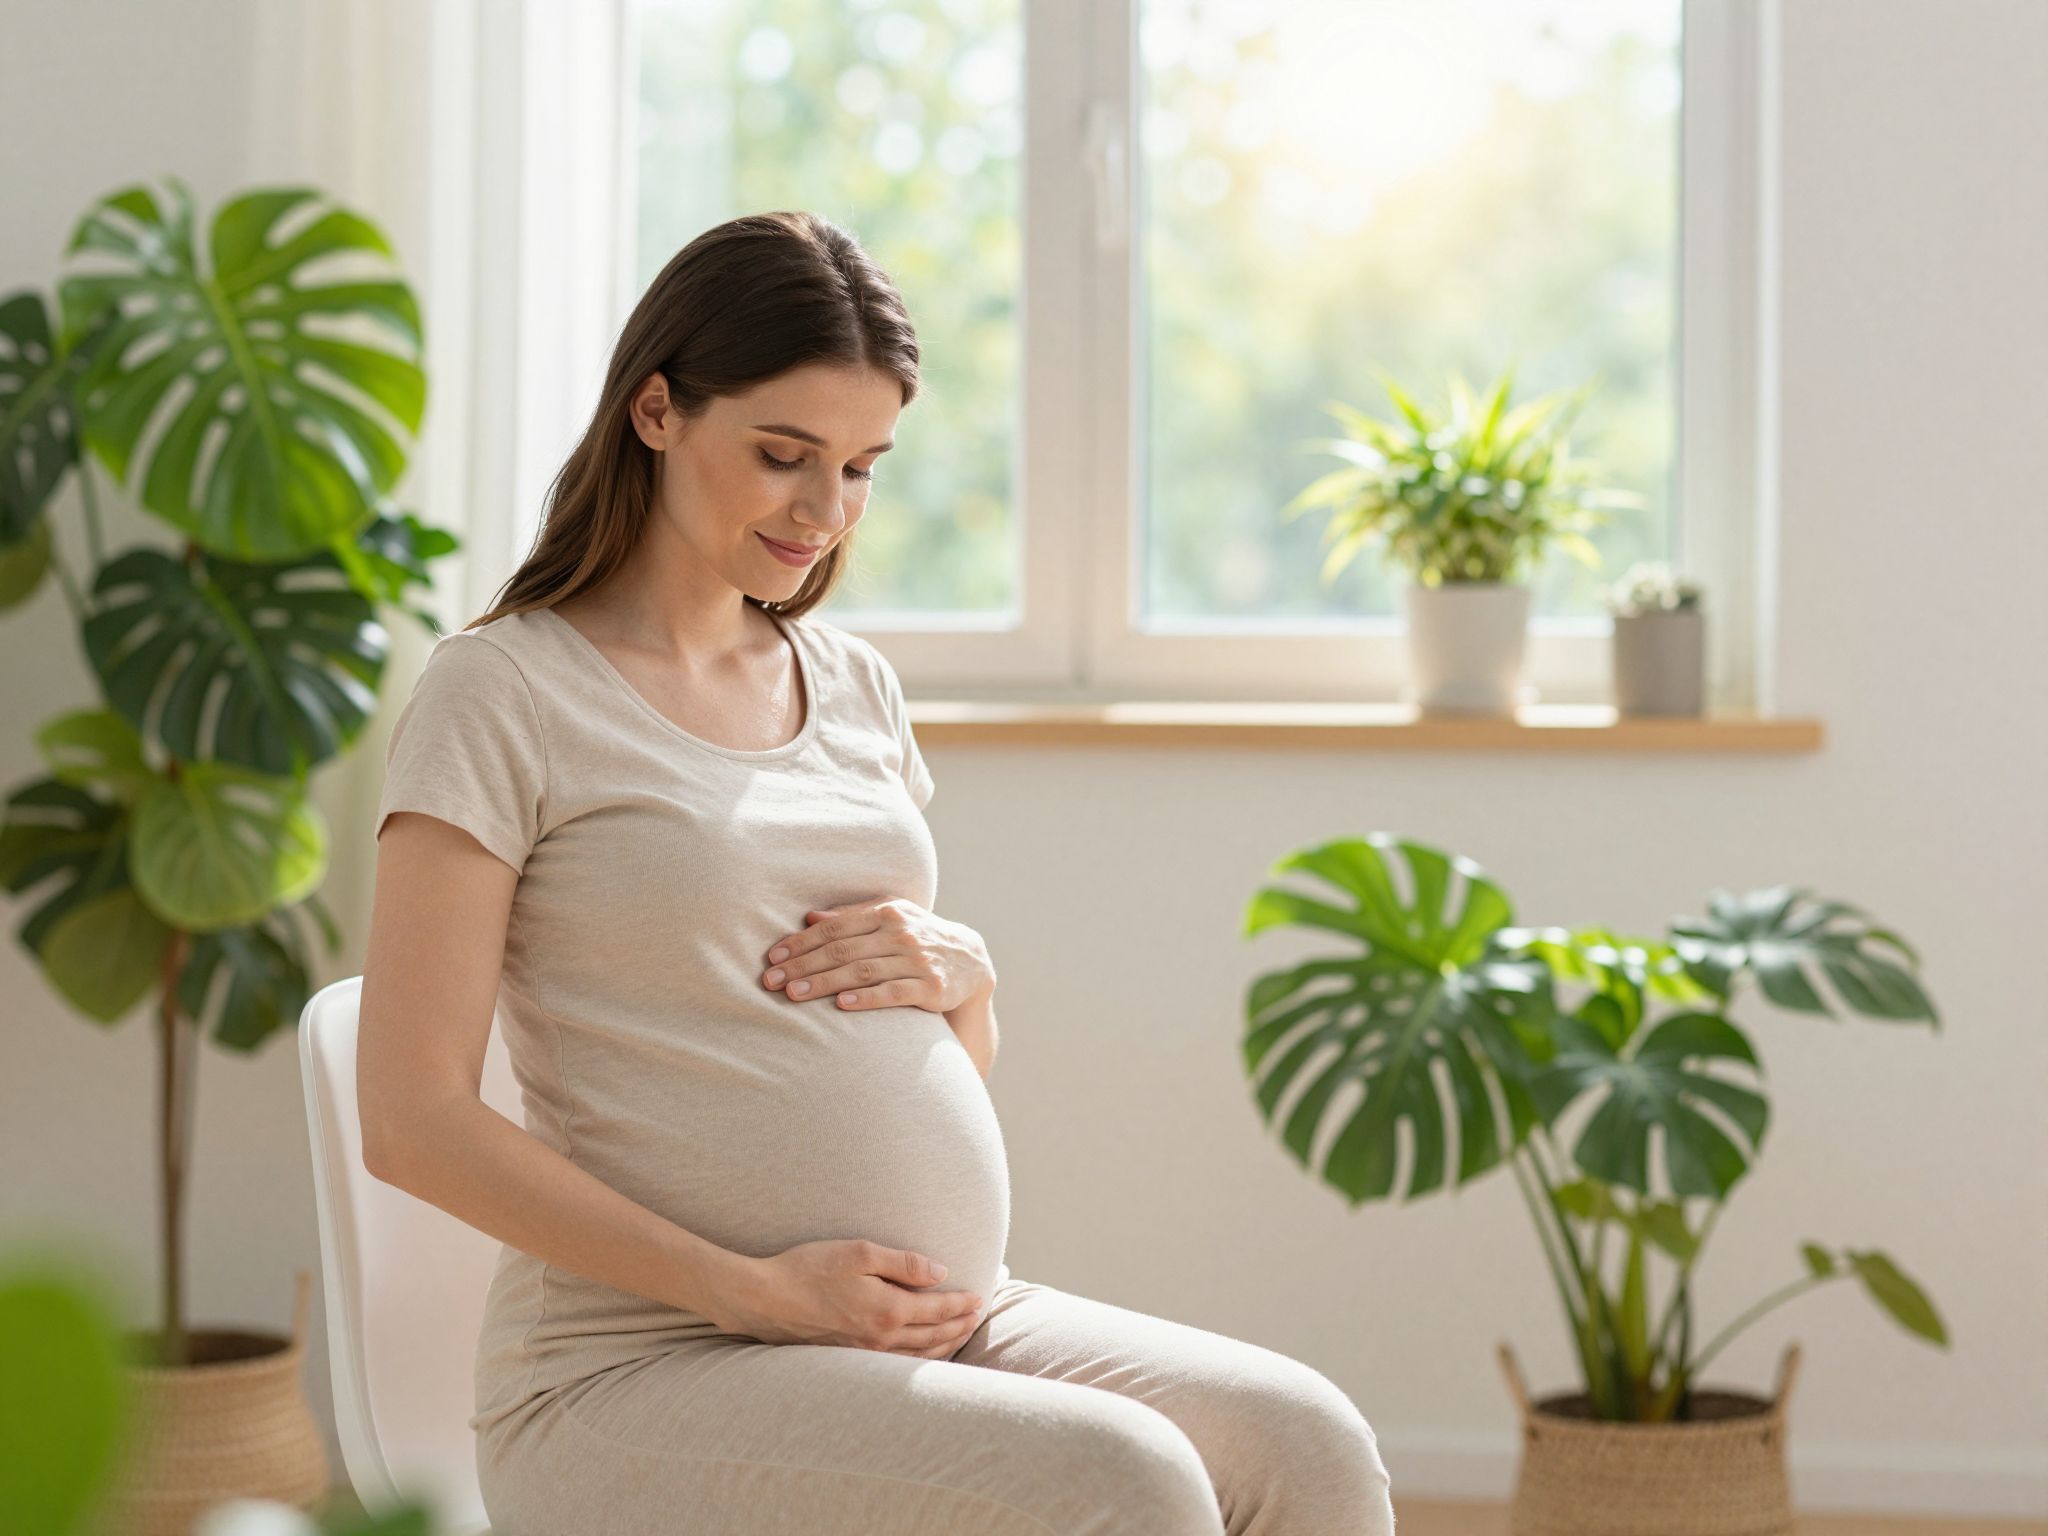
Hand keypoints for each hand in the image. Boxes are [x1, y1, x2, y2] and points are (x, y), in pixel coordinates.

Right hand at [712, 1239, 985, 1357]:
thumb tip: (941, 1273)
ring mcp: (864, 1352)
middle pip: (934, 1337)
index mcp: (888, 1310)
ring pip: (917, 1355)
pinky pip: (895, 1364)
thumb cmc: (809, 1268)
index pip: (939, 1310)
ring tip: (958, 1334)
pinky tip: (920, 1352)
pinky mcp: (848, 1357)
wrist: (764, 1299)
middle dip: (960, 1326)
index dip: (963, 1304)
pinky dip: (918, 1358)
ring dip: (944, 1345)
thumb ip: (903, 1263)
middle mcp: (880, 1338)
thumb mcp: (859, 1253)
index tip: (980, 1297)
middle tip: (977, 1316)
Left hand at [762, 898, 995, 1013]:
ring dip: (824, 983)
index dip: (801, 943)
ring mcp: (917, 960)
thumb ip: (852, 916)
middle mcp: (901, 932)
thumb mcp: (891, 917)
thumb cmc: (918, 937)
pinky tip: (841, 1005)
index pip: (834, 928)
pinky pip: (892, 993)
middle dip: (803, 966)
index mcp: (886, 912)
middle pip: (842, 950)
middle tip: (772, 981)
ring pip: (862, 972)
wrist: (970, 961)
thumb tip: (810, 918)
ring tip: (794, 995)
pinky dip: (866, 998)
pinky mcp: (930, 987)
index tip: (772, 957)